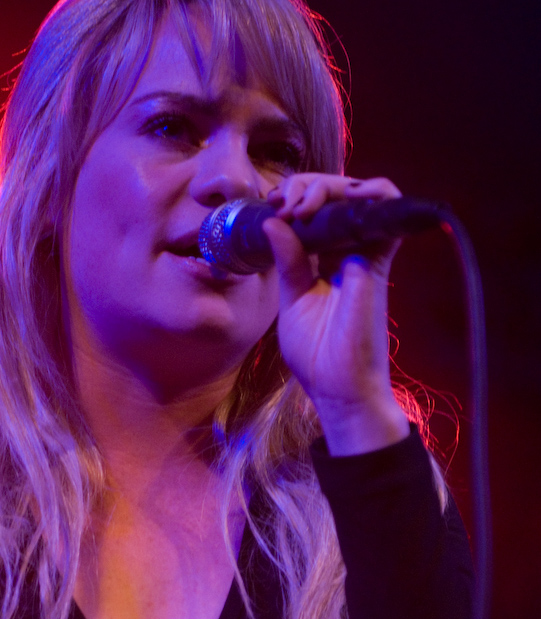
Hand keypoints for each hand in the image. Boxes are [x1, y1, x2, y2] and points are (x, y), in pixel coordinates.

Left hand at [261, 173, 409, 454]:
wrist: (340, 390)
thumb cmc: (317, 356)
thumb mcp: (291, 302)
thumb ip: (287, 262)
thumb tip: (272, 223)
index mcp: (325, 261)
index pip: (316, 211)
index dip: (295, 196)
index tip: (272, 206)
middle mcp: (348, 252)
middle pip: (336, 195)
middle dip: (306, 185)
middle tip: (285, 202)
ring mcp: (365, 254)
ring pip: (361, 192)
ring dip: (330, 185)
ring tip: (304, 202)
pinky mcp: (377, 261)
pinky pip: (388, 209)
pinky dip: (369, 192)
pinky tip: (333, 201)